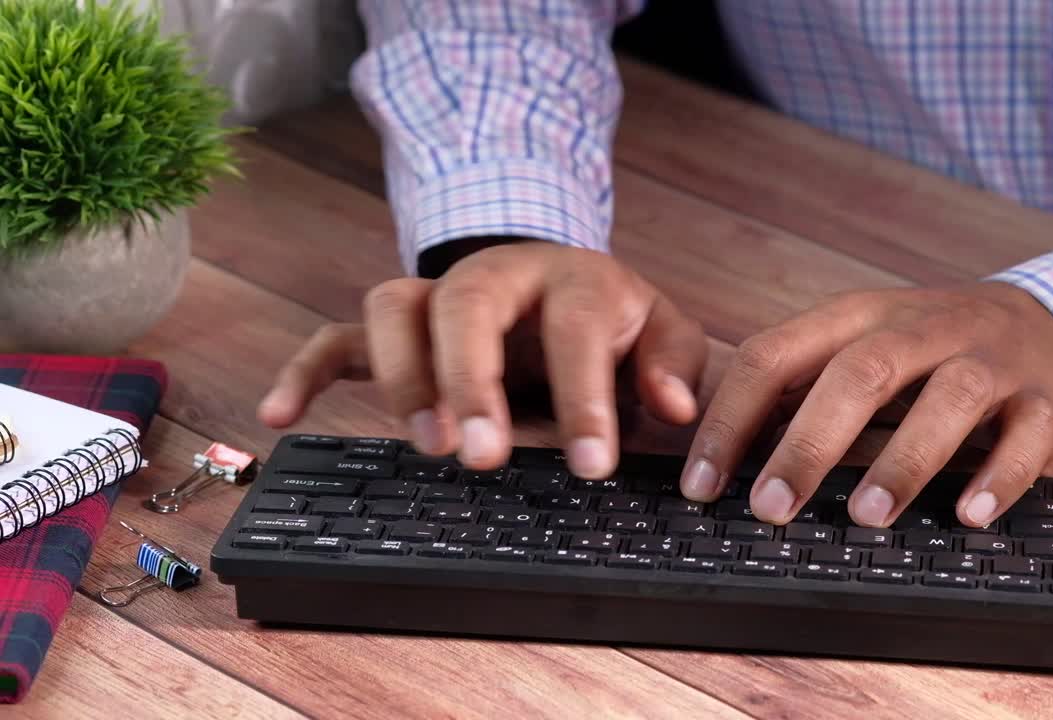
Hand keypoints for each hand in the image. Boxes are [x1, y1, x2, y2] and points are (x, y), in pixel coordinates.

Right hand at [258, 240, 706, 477]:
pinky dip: (305, 370)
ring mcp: (439, 297)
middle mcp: (497, 276)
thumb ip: (672, 364)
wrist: (558, 279)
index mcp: (573, 279)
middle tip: (483, 455)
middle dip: (469, 380)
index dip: (584, 397)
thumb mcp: (660, 332)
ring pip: (393, 307)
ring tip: (426, 444)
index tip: (592, 465)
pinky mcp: (399, 326)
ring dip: (400, 375)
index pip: (575, 327)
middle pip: (465, 306)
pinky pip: (338, 336)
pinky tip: (280, 414)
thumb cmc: (609, 320)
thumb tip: (672, 408)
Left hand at [680, 282, 1052, 527]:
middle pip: (860, 372)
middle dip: (810, 442)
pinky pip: (1026, 435)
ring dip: (904, 460)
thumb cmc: (926, 351)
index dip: (731, 419)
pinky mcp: (1044, 399)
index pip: (775, 354)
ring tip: (866, 515)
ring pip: (949, 398)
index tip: (701, 484)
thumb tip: (723, 461)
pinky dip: (999, 476)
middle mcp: (921, 328)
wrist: (1044, 321)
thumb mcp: (858, 347)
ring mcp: (989, 360)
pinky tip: (969, 514)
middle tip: (770, 508)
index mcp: (856, 316)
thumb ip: (797, 391)